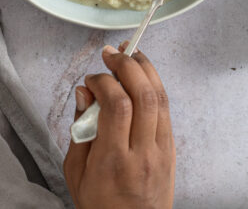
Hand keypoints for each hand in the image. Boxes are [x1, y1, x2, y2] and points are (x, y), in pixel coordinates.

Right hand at [64, 43, 175, 208]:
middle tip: (112, 53)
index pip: (117, 106)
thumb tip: (84, 92)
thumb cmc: (100, 206)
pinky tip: (143, 76)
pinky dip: (154, 86)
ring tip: (130, 54)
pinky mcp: (171, 149)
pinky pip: (166, 110)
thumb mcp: (75, 172)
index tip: (91, 79)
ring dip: (146, 69)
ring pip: (160, 98)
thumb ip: (79, 129)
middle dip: (127, 65)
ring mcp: (161, 151)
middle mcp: (142, 153)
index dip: (104, 82)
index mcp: (113, 161)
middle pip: (143, 95)